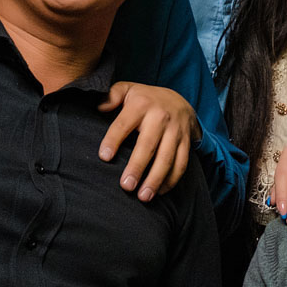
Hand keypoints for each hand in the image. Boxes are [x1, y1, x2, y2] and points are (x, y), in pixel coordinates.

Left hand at [96, 82, 198, 200]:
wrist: (179, 101)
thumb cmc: (145, 100)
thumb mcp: (128, 90)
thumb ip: (112, 95)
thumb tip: (99, 106)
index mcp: (141, 104)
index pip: (124, 124)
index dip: (114, 140)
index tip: (104, 157)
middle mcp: (161, 117)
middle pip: (148, 145)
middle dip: (137, 167)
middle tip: (126, 186)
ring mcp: (176, 131)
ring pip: (167, 158)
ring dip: (156, 179)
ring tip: (143, 197)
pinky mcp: (187, 142)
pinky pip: (181, 164)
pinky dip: (171, 180)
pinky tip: (159, 192)